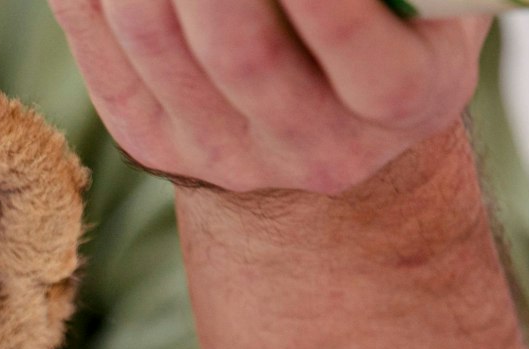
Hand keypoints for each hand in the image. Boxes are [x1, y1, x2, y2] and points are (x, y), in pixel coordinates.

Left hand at [48, 0, 489, 193]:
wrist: (325, 129)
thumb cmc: (386, 26)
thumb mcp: (427, 1)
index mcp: (406, 101)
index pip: (364, 55)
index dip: (321, 2)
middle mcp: (314, 146)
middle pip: (241, 52)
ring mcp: (223, 153)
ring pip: (156, 45)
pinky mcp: (150, 141)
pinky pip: (101, 52)